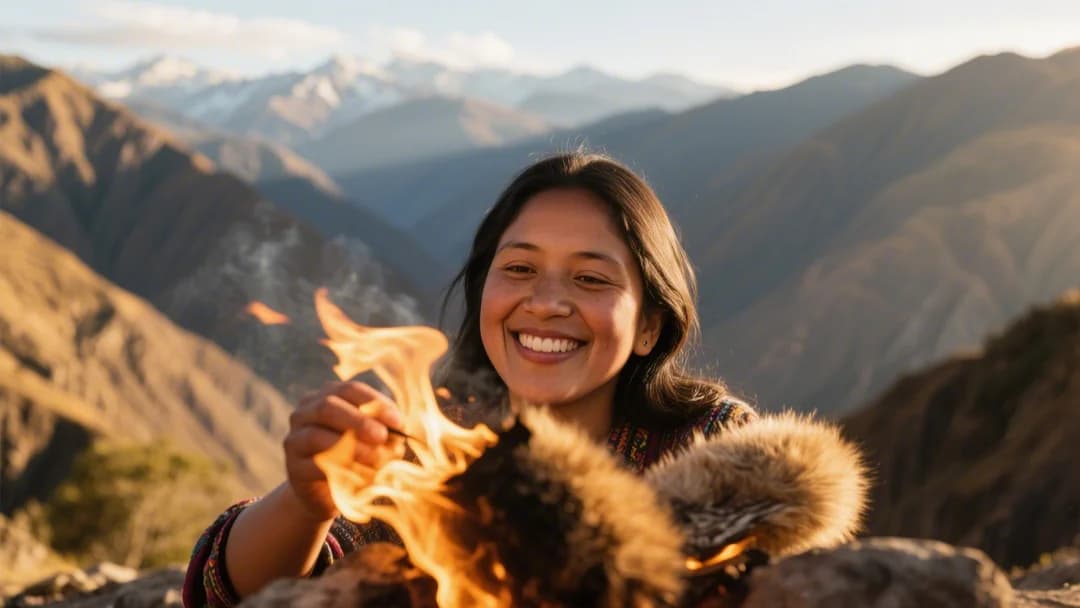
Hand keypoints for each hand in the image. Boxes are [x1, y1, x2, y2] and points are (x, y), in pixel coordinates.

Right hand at [283, 381, 405, 520]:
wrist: (329, 492)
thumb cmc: (358, 457)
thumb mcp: (374, 440)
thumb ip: (385, 429)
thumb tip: (398, 429)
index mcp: (327, 396)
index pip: (349, 389)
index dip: (374, 402)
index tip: (397, 421)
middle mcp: (305, 413)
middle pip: (327, 407)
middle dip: (359, 422)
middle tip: (381, 437)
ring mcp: (295, 439)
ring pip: (318, 436)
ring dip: (352, 449)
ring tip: (377, 461)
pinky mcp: (294, 468)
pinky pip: (315, 465)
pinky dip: (342, 470)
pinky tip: (363, 477)